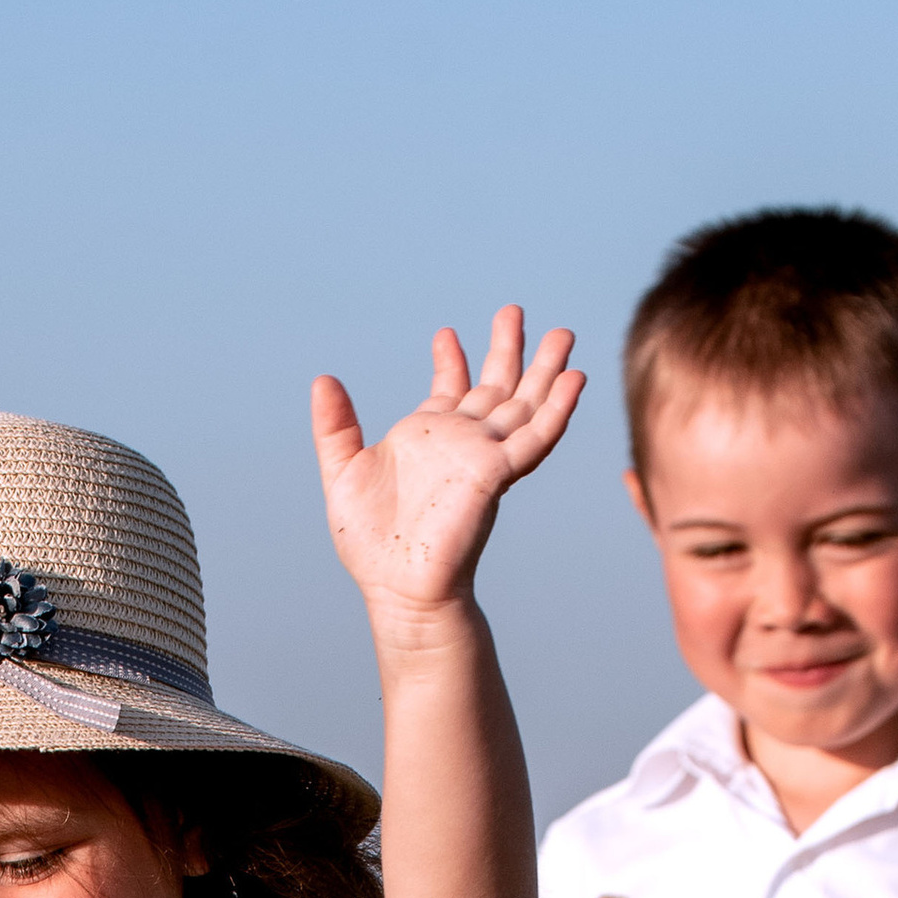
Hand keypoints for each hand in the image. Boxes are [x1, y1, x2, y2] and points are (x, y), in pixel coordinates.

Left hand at [312, 308, 584, 630]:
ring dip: (545, 370)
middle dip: (506, 349)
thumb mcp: (343, 472)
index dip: (451, 361)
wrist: (398, 587)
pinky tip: (574, 380)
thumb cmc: (371, 545)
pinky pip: (535, 437)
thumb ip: (336, 427)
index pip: (448, 389)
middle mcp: (460, 443)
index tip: (447, 334)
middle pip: (494, 386)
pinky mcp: (496, 474)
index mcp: (427, 438)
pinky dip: (556, 409)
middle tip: (512, 310)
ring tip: (562, 334)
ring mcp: (482, 456)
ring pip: (524, 404)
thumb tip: (323, 381)